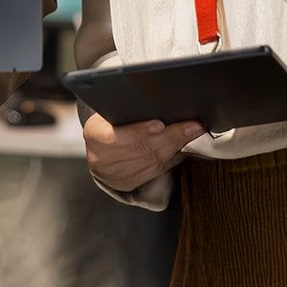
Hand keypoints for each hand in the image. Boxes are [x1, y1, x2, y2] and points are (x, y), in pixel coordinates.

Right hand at [83, 111, 203, 191]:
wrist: (97, 150)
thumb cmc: (106, 124)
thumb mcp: (107, 112)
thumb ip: (126, 110)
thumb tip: (158, 103)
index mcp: (94, 136)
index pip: (117, 136)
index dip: (140, 131)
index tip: (160, 124)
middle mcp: (103, 160)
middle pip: (142, 149)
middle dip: (171, 136)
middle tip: (192, 125)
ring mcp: (116, 175)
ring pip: (152, 161)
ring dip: (176, 147)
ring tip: (192, 133)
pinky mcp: (129, 184)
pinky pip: (155, 171)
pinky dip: (172, 159)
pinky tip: (182, 148)